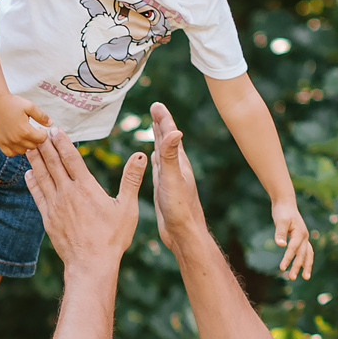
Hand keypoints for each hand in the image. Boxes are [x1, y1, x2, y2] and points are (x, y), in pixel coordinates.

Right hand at [0, 94, 52, 156]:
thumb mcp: (30, 106)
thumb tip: (51, 124)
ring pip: (23, 151)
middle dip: (36, 139)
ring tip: (24, 136)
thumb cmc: (14, 103)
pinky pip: (10, 154)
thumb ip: (42, 116)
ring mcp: (7, 142)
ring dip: (26, 145)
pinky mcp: (0, 142)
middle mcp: (16, 139)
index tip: (40, 128)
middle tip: (33, 131)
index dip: (43, 134)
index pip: (42, 139)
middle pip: (33, 146)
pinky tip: (16, 142)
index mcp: (25, 131)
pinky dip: (15, 150)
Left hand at [27, 127, 147, 273]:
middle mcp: (67, 193)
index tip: (55, 129)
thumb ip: (131, 179)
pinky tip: (29, 173)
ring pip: (42, 177)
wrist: (90, 264)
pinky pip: (37, 196)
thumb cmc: (112, 238)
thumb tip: (141, 156)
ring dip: (35, 160)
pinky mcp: (48, 219)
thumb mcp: (126, 207)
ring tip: (28, 145)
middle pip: (53, 163)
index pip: (71, 158)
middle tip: (37, 130)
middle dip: (45, 145)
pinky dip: (32, 182)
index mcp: (86, 188)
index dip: (62, 142)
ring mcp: (55, 206)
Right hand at [147, 102, 212, 260]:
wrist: (183, 234)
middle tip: (155, 109)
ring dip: (158, 138)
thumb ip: (171, 155)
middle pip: (167, 139)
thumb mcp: (172, 179)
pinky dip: (155, 157)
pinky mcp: (165, 188)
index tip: (156, 104)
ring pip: (163, 152)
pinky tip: (153, 157)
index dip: (163, 118)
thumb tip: (175, 131)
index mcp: (179, 162)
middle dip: (161, 123)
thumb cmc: (180, 208)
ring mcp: (171, 177)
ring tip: (154, 126)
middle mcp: (176, 167)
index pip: (170, 134)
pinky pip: (159, 167)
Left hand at [272, 198, 314, 279]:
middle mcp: (304, 236)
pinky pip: (305, 251)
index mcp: (300, 232)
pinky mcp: (301, 239)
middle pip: (302, 254)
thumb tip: (280, 245)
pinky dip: (305, 260)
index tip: (281, 267)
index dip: (288, 258)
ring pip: (307, 254)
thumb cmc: (282, 211)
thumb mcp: (280, 221)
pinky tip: (303, 268)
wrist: (286, 204)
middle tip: (292, 278)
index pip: (293, 248)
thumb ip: (280, 233)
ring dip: (306, 265)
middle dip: (298, 266)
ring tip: (305, 277)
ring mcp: (304, 238)